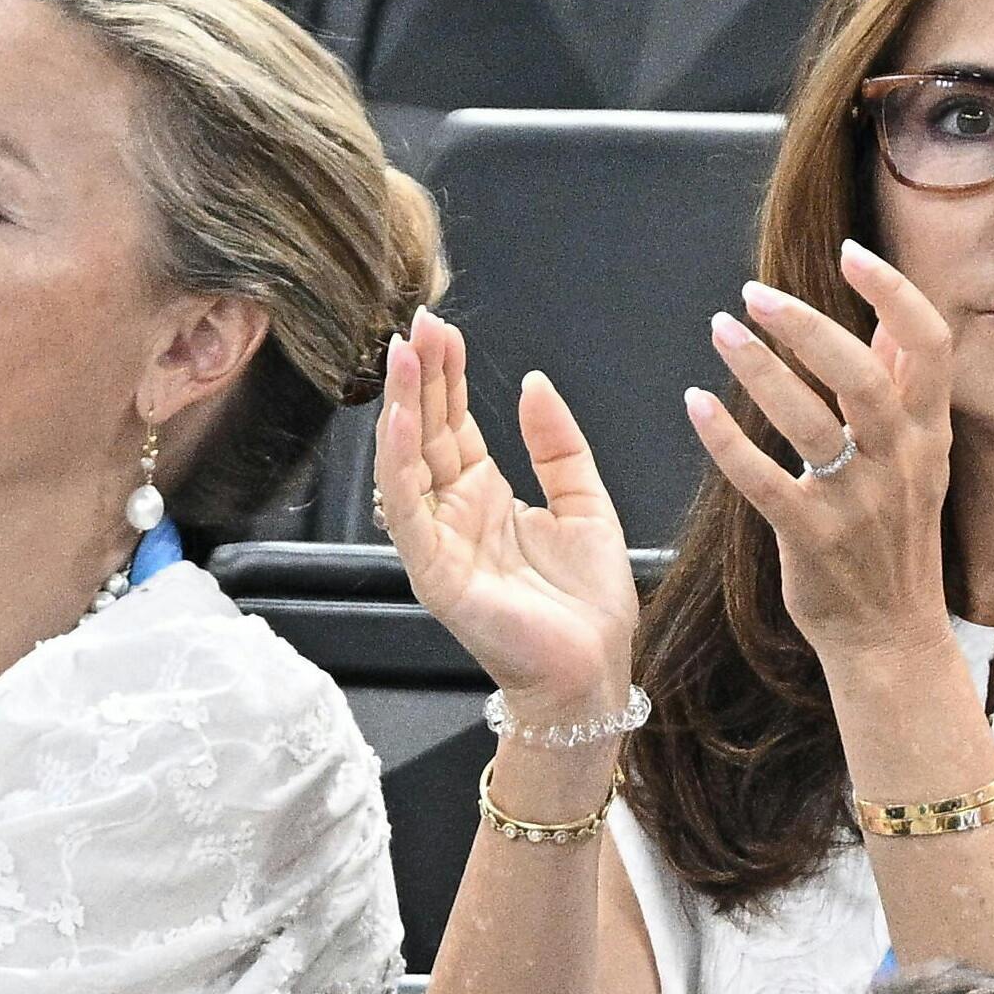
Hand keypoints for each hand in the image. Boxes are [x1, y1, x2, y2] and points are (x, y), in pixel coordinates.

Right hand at [373, 310, 642, 714]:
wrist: (594, 671)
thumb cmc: (589, 605)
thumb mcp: (586, 502)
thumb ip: (558, 444)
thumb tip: (534, 383)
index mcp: (488, 497)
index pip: (455, 423)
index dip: (449, 375)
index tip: (442, 328)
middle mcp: (455, 514)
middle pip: (428, 431)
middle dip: (422, 376)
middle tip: (417, 322)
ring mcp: (439, 542)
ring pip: (408, 462)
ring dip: (403, 406)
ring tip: (404, 354)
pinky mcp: (434, 572)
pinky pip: (408, 511)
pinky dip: (398, 464)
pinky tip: (400, 422)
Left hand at [687, 240, 953, 672]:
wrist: (890, 637)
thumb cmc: (895, 543)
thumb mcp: (917, 463)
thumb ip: (904, 392)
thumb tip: (888, 323)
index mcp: (928, 435)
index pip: (930, 347)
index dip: (894, 293)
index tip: (851, 253)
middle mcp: (899, 462)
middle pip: (861, 376)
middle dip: (806, 327)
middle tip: (756, 294)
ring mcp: (858, 503)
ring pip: (808, 422)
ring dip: (759, 369)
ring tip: (720, 329)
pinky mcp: (813, 538)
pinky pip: (763, 480)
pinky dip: (726, 439)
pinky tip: (696, 404)